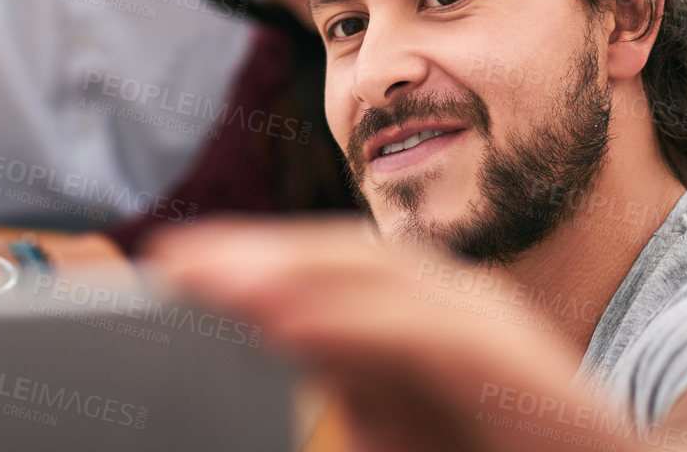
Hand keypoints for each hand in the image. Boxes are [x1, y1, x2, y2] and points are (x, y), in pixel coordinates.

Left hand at [148, 219, 612, 451]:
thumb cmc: (499, 449)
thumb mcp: (400, 414)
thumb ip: (350, 368)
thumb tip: (274, 325)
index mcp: (424, 308)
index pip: (326, 266)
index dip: (251, 255)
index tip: (172, 263)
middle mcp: (457, 302)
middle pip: (344, 259)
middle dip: (257, 254)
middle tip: (173, 263)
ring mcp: (490, 329)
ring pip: (381, 282)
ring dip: (295, 276)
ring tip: (219, 285)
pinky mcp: (514, 372)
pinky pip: (424, 337)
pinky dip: (354, 325)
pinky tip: (291, 326)